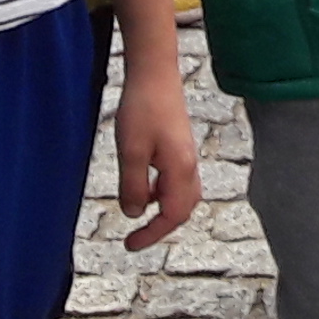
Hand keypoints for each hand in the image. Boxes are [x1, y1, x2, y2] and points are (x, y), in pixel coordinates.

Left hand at [114, 75, 199, 249]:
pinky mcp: (180, 146)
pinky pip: (177, 180)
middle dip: (161, 227)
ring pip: (182, 195)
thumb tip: (134, 214)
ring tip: (139, 212)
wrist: (154, 73)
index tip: (129, 244)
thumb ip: (133, 186)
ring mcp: (187, 155)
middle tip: (136, 237)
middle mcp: (189, 165)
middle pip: (183, 210)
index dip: (151, 234)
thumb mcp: (131, 152)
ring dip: (163, 210)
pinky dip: (163, 193)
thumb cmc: (142, 109)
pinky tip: (144, 186)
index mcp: (180, 170)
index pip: (172, 216)